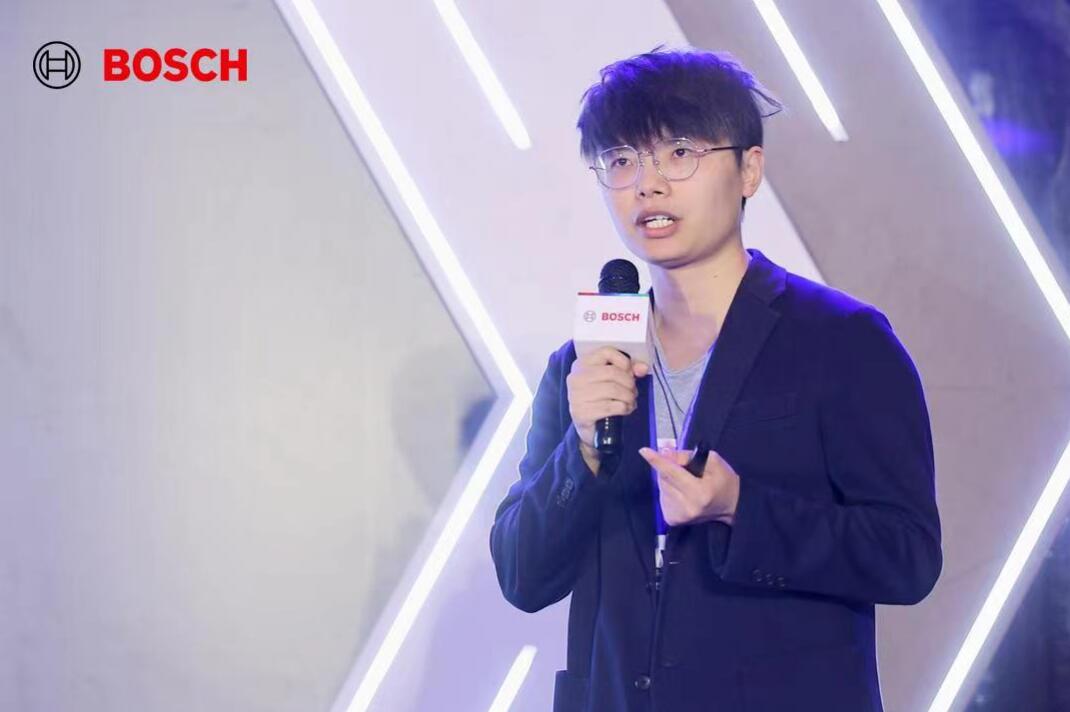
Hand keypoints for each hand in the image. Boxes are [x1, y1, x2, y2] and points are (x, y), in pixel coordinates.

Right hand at [566, 347, 648, 471]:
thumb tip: (643, 368)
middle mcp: (576, 378)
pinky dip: (624, 408)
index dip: (624, 361)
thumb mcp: (612, 381)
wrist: (589, 427)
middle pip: (613, 372)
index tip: (630, 371)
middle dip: (629, 383)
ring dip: (629, 397)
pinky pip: (611, 406)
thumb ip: (628, 370)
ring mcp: (576, 396)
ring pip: (614, 390)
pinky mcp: (581, 412)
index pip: (606, 352)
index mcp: (581, 364)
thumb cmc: (600, 399)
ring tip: (631, 401)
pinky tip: (625, 409)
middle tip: (633, 391)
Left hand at [639, 446, 740, 525]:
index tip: (644, 451)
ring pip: (662, 487)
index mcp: (699, 493)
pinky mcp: (673, 520)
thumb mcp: (713, 462)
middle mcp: (687, 507)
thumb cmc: (724, 482)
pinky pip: (662, 496)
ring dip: (669, 479)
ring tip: (686, 482)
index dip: (657, 460)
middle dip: (668, 467)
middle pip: (664, 478)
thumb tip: (665, 452)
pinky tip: (682, 492)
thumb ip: (688, 456)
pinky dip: (669, 490)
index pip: (672, 472)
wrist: (732, 508)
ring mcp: (679, 516)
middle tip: (683, 466)